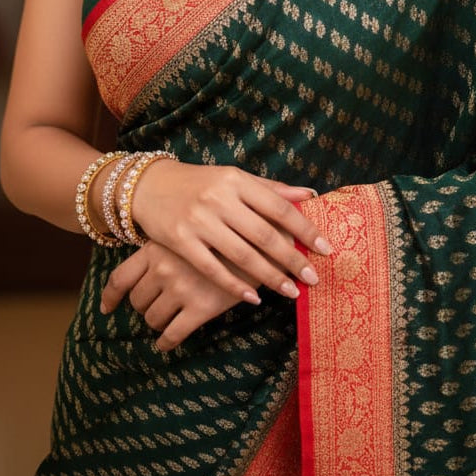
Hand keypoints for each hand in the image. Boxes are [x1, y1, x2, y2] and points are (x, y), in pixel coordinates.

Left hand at [100, 240, 247, 350]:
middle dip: (144, 306)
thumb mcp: (188, 229)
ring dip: (157, 323)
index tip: (106, 308)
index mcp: (156, 248)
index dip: (111, 297)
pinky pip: (172, 335)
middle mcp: (163, 269)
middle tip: (156, 305)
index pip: (120, 278)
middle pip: (137, 301)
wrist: (260, 239)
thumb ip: (165, 243)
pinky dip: (166, 343)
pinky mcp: (200, 308)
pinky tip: (167, 344)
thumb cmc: (223, 231)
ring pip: (153, 319)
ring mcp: (181, 289)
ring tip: (168, 319)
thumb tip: (145, 261)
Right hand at [130, 161, 330, 302]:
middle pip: (264, 234)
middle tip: (313, 277)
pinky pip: (213, 269)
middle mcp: (219, 198)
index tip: (325, 248)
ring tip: (291, 291)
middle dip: (292, 259)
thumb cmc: (200, 183)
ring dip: (270, 276)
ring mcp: (199, 220)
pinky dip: (235, 285)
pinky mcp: (180, 241)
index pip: (278, 207)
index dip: (304, 229)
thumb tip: (310, 196)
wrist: (150, 186)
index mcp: (236, 180)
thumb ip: (270, 189)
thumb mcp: (234, 178)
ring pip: (242, 255)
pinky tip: (254, 297)